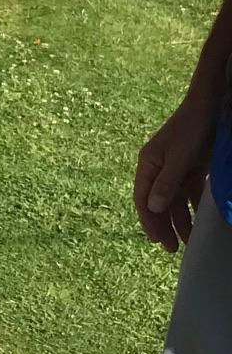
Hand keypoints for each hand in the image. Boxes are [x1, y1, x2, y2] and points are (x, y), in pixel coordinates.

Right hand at [134, 90, 216, 251]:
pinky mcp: (191, 168)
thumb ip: (166, 184)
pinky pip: (189, 194)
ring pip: (175, 201)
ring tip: (188, 241)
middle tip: (171, 248)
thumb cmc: (191, 128)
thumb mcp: (179, 158)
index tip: (157, 240)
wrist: (210, 105)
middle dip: (164, 226)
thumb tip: (152, 208)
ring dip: (180, 220)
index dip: (148, 220)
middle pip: (157, 203)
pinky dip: (193, 208)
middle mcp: (158, 169)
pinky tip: (199, 222)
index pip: (142, 198)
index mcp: (148, 164)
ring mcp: (175, 169)